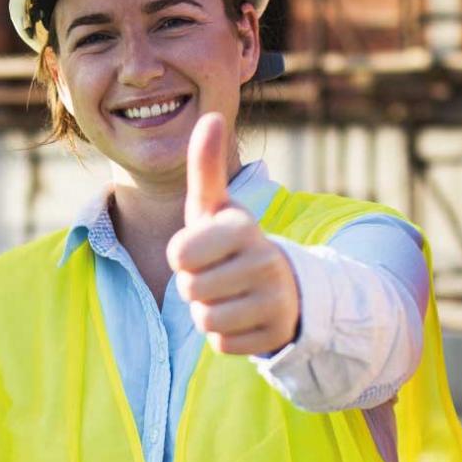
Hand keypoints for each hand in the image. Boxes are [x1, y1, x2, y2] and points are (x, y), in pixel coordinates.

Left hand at [167, 114, 299, 356]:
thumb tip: (209, 115)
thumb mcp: (216, 207)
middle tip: (217, 274)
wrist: (282, 285)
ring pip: (206, 321)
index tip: (202, 247)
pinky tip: (243, 316)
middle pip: (190, 291)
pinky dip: (225, 336)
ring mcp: (274, 300)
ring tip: (229, 294)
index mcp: (243, 228)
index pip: (179, 254)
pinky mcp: (275, 335)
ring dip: (208, 312)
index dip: (182, 255)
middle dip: (195, 286)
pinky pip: (223, 345)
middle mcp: (264, 262)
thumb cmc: (232, 242)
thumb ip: (207, 166)